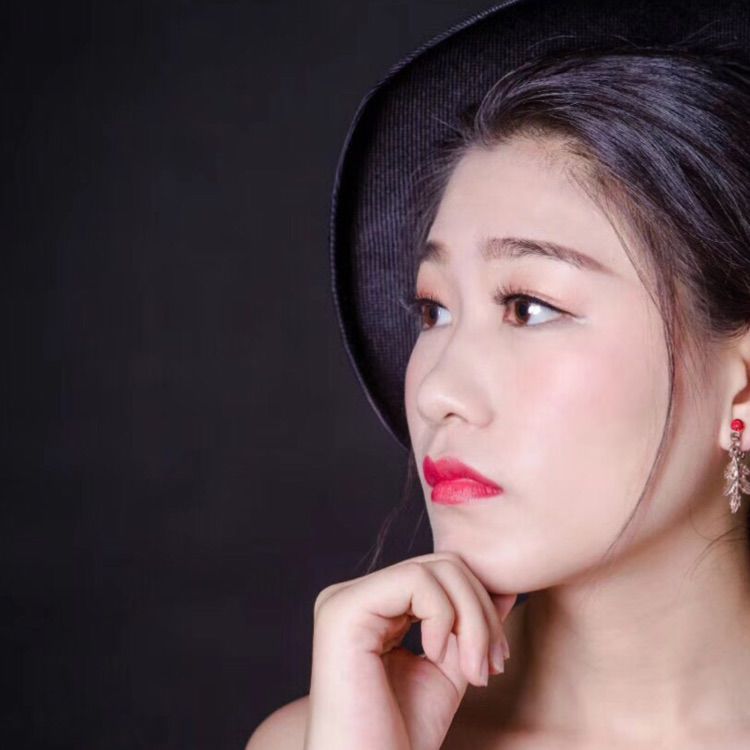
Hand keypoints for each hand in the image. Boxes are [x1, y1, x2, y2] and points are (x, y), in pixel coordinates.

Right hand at [303, 551, 516, 749]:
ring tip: (474, 671)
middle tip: (492, 667)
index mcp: (371, 607)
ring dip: (471, 621)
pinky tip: (433, 656)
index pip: (440, 574)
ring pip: (435, 569)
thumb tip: (504, 585)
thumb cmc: (404, 735)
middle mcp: (351, 596)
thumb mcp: (450, 669)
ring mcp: (343, 600)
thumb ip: (470, 626)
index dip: (480, 608)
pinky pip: (417, 582)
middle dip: (481, 614)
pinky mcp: (344, 610)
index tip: (497, 661)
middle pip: (442, 565)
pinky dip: (443, 617)